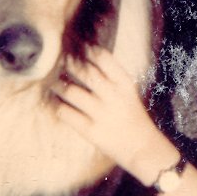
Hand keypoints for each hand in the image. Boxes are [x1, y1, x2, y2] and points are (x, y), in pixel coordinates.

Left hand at [52, 47, 175, 184]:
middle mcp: (113, 96)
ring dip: (58, 84)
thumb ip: (111, 77)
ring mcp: (101, 114)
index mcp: (124, 84)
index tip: (79, 47)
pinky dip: (57, 106)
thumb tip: (87, 59)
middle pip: (85, 72)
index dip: (89, 50)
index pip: (104, 59)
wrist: (142, 148)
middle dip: (70, 64)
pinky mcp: (91, 131)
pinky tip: (55, 103)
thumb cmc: (132, 116)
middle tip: (61, 61)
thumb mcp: (128, 92)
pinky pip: (66, 113)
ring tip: (54, 82)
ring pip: (71, 92)